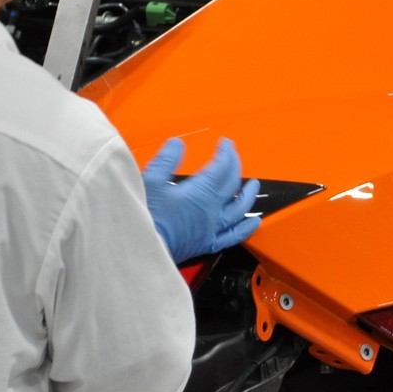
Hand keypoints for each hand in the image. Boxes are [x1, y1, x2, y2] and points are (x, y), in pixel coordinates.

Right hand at [141, 137, 260, 263]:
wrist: (139, 248)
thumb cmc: (144, 216)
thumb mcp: (151, 180)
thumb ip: (166, 160)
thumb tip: (177, 144)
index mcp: (201, 193)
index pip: (221, 168)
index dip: (226, 153)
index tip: (225, 144)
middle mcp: (211, 211)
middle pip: (231, 185)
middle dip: (235, 167)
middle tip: (233, 157)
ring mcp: (212, 229)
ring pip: (239, 210)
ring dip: (247, 196)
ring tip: (253, 186)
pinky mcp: (207, 244)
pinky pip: (233, 236)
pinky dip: (245, 228)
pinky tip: (253, 223)